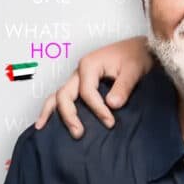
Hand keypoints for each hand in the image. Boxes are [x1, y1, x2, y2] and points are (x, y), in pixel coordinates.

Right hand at [34, 37, 152, 138]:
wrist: (141, 49)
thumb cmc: (137, 56)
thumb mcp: (134, 70)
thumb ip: (123, 87)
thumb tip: (112, 105)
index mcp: (90, 65)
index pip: (86, 92)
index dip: (97, 109)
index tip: (110, 122)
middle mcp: (80, 71)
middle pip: (64, 94)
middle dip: (69, 114)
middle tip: (78, 133)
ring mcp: (79, 77)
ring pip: (59, 95)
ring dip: (52, 111)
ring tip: (42, 127)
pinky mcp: (82, 83)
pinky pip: (66, 96)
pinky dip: (55, 107)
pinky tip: (48, 120)